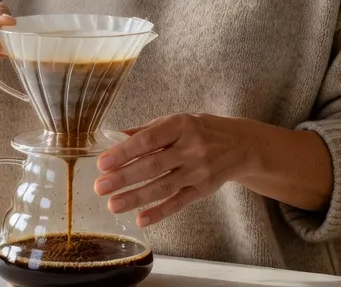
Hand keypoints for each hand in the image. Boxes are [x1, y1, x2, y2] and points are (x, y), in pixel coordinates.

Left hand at [93, 113, 250, 226]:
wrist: (240, 145)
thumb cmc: (200, 130)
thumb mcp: (176, 122)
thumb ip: (146, 131)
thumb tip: (112, 137)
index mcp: (180, 126)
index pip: (148, 140)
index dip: (124, 152)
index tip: (102, 163)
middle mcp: (191, 148)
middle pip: (153, 165)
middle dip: (124, 177)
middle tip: (100, 187)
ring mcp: (198, 171)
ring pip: (163, 186)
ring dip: (136, 197)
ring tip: (113, 205)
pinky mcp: (203, 190)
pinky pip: (178, 203)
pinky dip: (159, 212)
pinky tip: (141, 219)